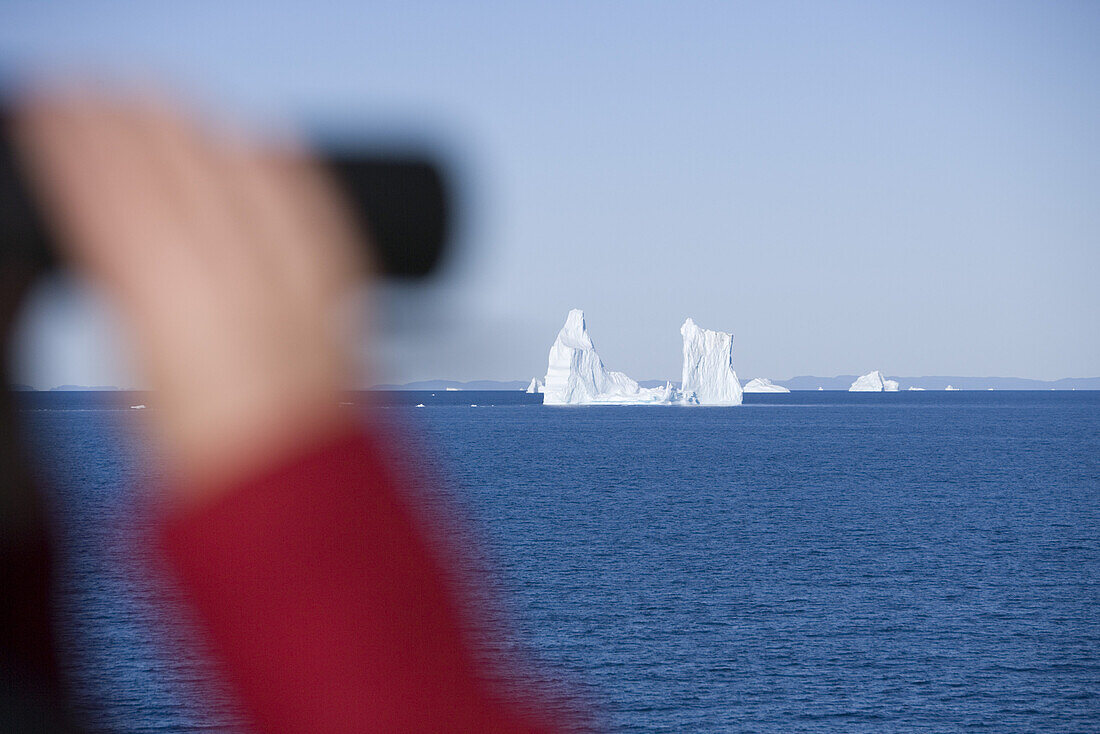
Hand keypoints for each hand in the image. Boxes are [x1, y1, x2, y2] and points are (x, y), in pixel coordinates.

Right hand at [15, 90, 366, 500]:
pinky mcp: (342, 301)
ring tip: (166, 102)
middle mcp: (251, 297)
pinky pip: (315, 214)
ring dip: (203, 132)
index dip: (85, 149)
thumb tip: (111, 257)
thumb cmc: (220, 476)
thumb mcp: (138, 390)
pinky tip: (265, 143)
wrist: (305, 515)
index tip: (60, 116)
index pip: (122, 203)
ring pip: (252, 183)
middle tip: (99, 94)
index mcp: (180, 325)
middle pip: (186, 178)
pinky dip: (283, 170)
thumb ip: (128, 309)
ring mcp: (304, 293)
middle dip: (135, 125)